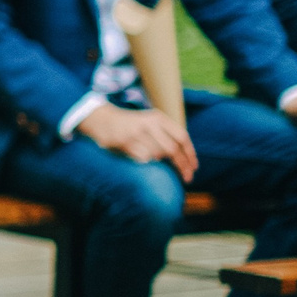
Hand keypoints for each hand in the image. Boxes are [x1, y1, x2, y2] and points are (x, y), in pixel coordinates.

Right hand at [77, 103, 196, 179]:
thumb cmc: (130, 125)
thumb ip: (166, 134)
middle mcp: (149, 123)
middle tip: (187, 178)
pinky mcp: (126, 142)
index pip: (181, 137)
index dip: (190, 154)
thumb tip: (185, 157)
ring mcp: (137, 132)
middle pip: (172, 149)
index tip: (194, 168)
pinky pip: (143, 158)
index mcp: (158, 118)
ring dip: (156, 160)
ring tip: (145, 153)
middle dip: (182, 165)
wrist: (101, 119)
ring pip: (157, 155)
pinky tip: (135, 152)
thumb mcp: (150, 122)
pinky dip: (143, 160)